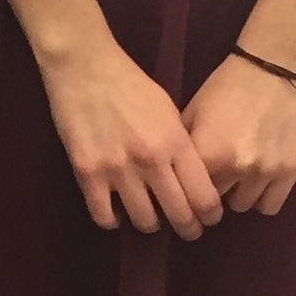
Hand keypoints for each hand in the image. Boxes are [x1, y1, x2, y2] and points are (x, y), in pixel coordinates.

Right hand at [37, 39, 221, 238]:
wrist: (86, 67)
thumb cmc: (132, 85)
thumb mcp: (170, 112)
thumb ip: (182, 147)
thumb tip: (192, 180)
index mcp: (176, 143)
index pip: (204, 196)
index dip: (210, 215)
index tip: (208, 218)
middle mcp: (150, 161)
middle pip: (179, 215)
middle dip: (188, 228)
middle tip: (187, 228)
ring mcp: (117, 169)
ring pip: (144, 221)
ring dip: (151, 224)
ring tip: (150, 217)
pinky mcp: (87, 173)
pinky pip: (104, 216)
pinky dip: (114, 220)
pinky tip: (116, 211)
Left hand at [181, 52, 295, 215]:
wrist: (273, 69)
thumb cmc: (226, 88)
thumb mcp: (191, 112)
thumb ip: (182, 149)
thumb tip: (167, 178)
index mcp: (207, 154)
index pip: (188, 194)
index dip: (186, 191)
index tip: (187, 188)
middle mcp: (236, 168)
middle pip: (215, 203)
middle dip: (212, 191)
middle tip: (215, 176)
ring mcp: (266, 171)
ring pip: (243, 206)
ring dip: (238, 194)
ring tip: (238, 175)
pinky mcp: (290, 171)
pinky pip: (270, 206)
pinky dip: (262, 197)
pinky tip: (258, 181)